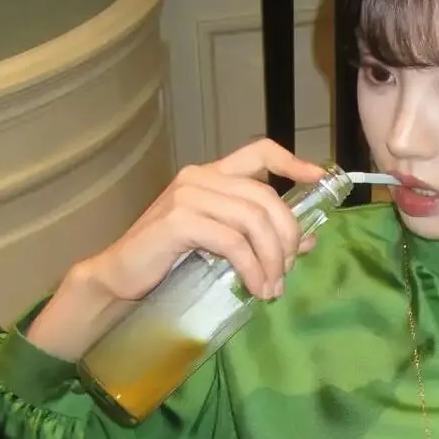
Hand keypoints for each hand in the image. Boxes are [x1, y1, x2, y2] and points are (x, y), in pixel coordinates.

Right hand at [83, 140, 326, 303]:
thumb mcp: (220, 245)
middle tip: (286, 270)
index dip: (293, 162)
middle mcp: (200, 176)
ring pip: (253, 220)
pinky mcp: (179, 221)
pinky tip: (255, 287)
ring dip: (271, 258)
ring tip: (272, 287)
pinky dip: (251, 268)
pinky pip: (232, 242)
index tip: (320, 179)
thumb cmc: (168, 260)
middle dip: (286, 235)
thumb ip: (259, 237)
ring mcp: (188, 195)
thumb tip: (307, 241)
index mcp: (211, 174)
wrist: (119, 276)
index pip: (259, 151)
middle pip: (265, 196)